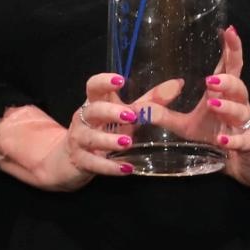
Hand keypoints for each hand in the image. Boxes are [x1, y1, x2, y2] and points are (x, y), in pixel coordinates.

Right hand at [0, 72, 163, 191]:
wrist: (71, 159)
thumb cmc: (104, 130)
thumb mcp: (125, 115)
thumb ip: (149, 101)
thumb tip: (178, 84)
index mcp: (94, 102)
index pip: (93, 86)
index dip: (104, 81)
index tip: (121, 80)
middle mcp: (83, 119)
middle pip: (92, 111)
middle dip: (110, 112)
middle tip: (131, 115)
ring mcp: (80, 140)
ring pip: (91, 138)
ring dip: (109, 140)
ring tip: (127, 142)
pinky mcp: (81, 161)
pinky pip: (94, 163)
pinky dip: (110, 167)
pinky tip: (126, 169)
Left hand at [163, 27, 249, 188]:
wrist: (243, 163)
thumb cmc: (215, 135)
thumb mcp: (186, 126)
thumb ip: (165, 115)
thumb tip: (138, 107)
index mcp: (225, 94)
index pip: (229, 67)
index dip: (231, 49)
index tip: (228, 30)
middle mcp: (239, 105)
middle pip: (239, 86)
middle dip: (227, 80)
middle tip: (210, 80)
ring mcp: (246, 125)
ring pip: (242, 110)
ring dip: (228, 106)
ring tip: (214, 103)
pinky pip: (244, 140)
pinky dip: (234, 140)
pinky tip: (223, 140)